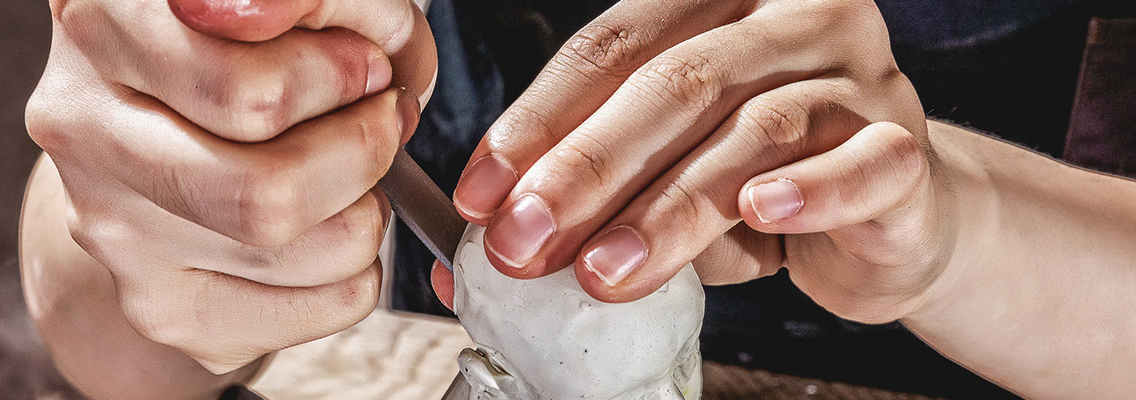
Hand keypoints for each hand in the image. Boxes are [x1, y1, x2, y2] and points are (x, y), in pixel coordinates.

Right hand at [24, 0, 434, 371]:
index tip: (366, 66)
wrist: (158, 122)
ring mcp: (106, 222)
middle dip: (362, 153)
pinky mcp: (152, 300)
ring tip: (346, 169)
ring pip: (290, 255)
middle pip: (266, 194)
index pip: (249, 93)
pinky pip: (308, 311)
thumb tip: (360, 69)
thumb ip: (332, 6)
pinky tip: (330, 225)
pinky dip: (355, 275)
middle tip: (377, 118)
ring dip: (364, 211)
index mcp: (101, 19)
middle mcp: (79, 124)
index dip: (342, 81)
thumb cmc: (242, 39)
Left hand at [443, 0, 949, 322]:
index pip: (610, 47)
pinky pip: (859, 168)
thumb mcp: (661, 168)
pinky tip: (759, 214)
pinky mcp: (906, 148)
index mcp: (715, 0)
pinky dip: (806, 193)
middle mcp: (791, 17)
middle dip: (585, 170)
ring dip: (667, 209)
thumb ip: (592, 185)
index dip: (537, 122)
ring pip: (752, 134)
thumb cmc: (755, 181)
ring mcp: (859, 76)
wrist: (884, 219)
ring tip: (605, 270)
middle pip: (673, 85)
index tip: (481, 194)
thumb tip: (493, 232)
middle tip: (526, 239)